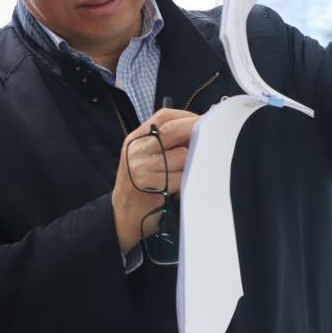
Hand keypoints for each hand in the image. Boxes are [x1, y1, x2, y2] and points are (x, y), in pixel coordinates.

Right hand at [111, 108, 198, 253]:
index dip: (186, 118)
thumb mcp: (145, 157)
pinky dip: (186, 181)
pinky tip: (180, 187)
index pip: (164, 117)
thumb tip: (199, 129)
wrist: (124, 215)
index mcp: (135, 139)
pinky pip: (180, 177)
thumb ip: (165, 142)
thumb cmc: (141, 185)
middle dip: (194, 138)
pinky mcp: (149, 184)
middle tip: (207, 147)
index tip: (202, 124)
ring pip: (182, 155)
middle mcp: (135, 149)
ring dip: (191, 165)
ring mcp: (140, 166)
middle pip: (173, 132)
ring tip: (186, 174)